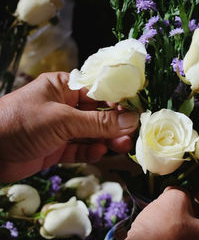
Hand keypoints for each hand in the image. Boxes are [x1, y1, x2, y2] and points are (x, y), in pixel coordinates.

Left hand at [0, 72, 138, 181]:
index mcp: (62, 87)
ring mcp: (60, 128)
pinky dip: (90, 151)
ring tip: (122, 146)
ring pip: (91, 133)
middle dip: (114, 124)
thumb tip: (131, 120)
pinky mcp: (56, 148)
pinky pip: (79, 148)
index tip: (136, 111)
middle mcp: (63, 106)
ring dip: (106, 140)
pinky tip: (99, 152)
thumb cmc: (20, 123)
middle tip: (131, 133)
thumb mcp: (63, 120)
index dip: (118, 101)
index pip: (97, 91)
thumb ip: (99, 123)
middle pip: (97, 114)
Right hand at [118, 187, 198, 239]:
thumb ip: (184, 191)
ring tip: (169, 208)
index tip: (196, 187)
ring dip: (187, 219)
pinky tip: (163, 225)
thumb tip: (180, 193)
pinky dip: (180, 234)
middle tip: (182, 195)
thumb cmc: (161, 233)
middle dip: (198, 205)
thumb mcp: (175, 200)